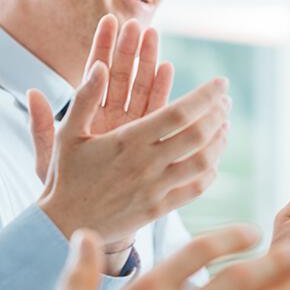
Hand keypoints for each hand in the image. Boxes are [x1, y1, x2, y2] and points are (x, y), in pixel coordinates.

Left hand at [29, 14, 172, 182]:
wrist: (88, 218)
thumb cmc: (64, 189)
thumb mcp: (47, 158)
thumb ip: (40, 127)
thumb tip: (32, 92)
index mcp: (85, 116)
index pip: (93, 73)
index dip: (101, 47)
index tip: (108, 22)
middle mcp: (109, 117)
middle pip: (121, 75)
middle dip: (129, 49)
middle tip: (137, 24)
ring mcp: (130, 127)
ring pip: (141, 88)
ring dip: (149, 62)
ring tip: (154, 35)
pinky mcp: (148, 140)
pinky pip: (157, 112)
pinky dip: (163, 91)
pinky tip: (168, 70)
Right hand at [35, 61, 228, 245]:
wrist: (64, 224)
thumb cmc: (66, 174)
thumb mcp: (68, 133)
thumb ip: (84, 97)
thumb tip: (98, 65)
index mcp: (127, 141)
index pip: (178, 113)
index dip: (205, 95)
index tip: (220, 82)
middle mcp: (146, 165)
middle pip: (197, 135)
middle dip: (218, 114)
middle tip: (225, 100)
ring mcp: (155, 189)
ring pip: (203, 163)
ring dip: (219, 141)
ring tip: (224, 125)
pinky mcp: (158, 209)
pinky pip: (195, 189)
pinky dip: (210, 171)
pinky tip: (212, 159)